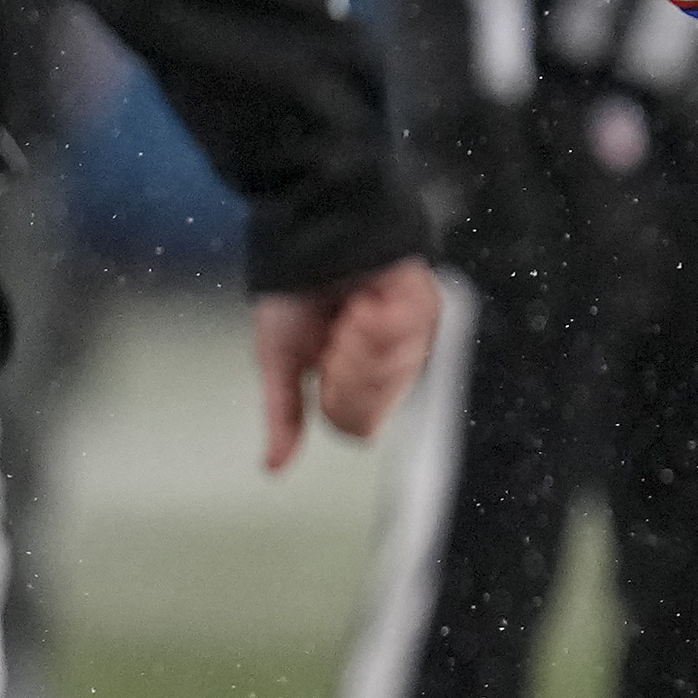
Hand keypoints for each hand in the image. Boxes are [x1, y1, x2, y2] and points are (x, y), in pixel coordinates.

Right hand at [254, 256, 441, 470]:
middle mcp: (397, 362)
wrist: (304, 229)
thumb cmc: (294, 288)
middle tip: (334, 330)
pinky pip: (399, 340)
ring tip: (348, 308)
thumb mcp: (279, 357)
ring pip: (387, 378)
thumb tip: (273, 468)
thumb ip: (283, 413)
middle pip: (374, 407)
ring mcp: (416, 335)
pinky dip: (369, 321)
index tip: (323, 356)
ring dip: (352, 342)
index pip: (357, 425)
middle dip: (342, 369)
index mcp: (366, 379)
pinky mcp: (424, 305)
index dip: (333, 397)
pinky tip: (362, 301)